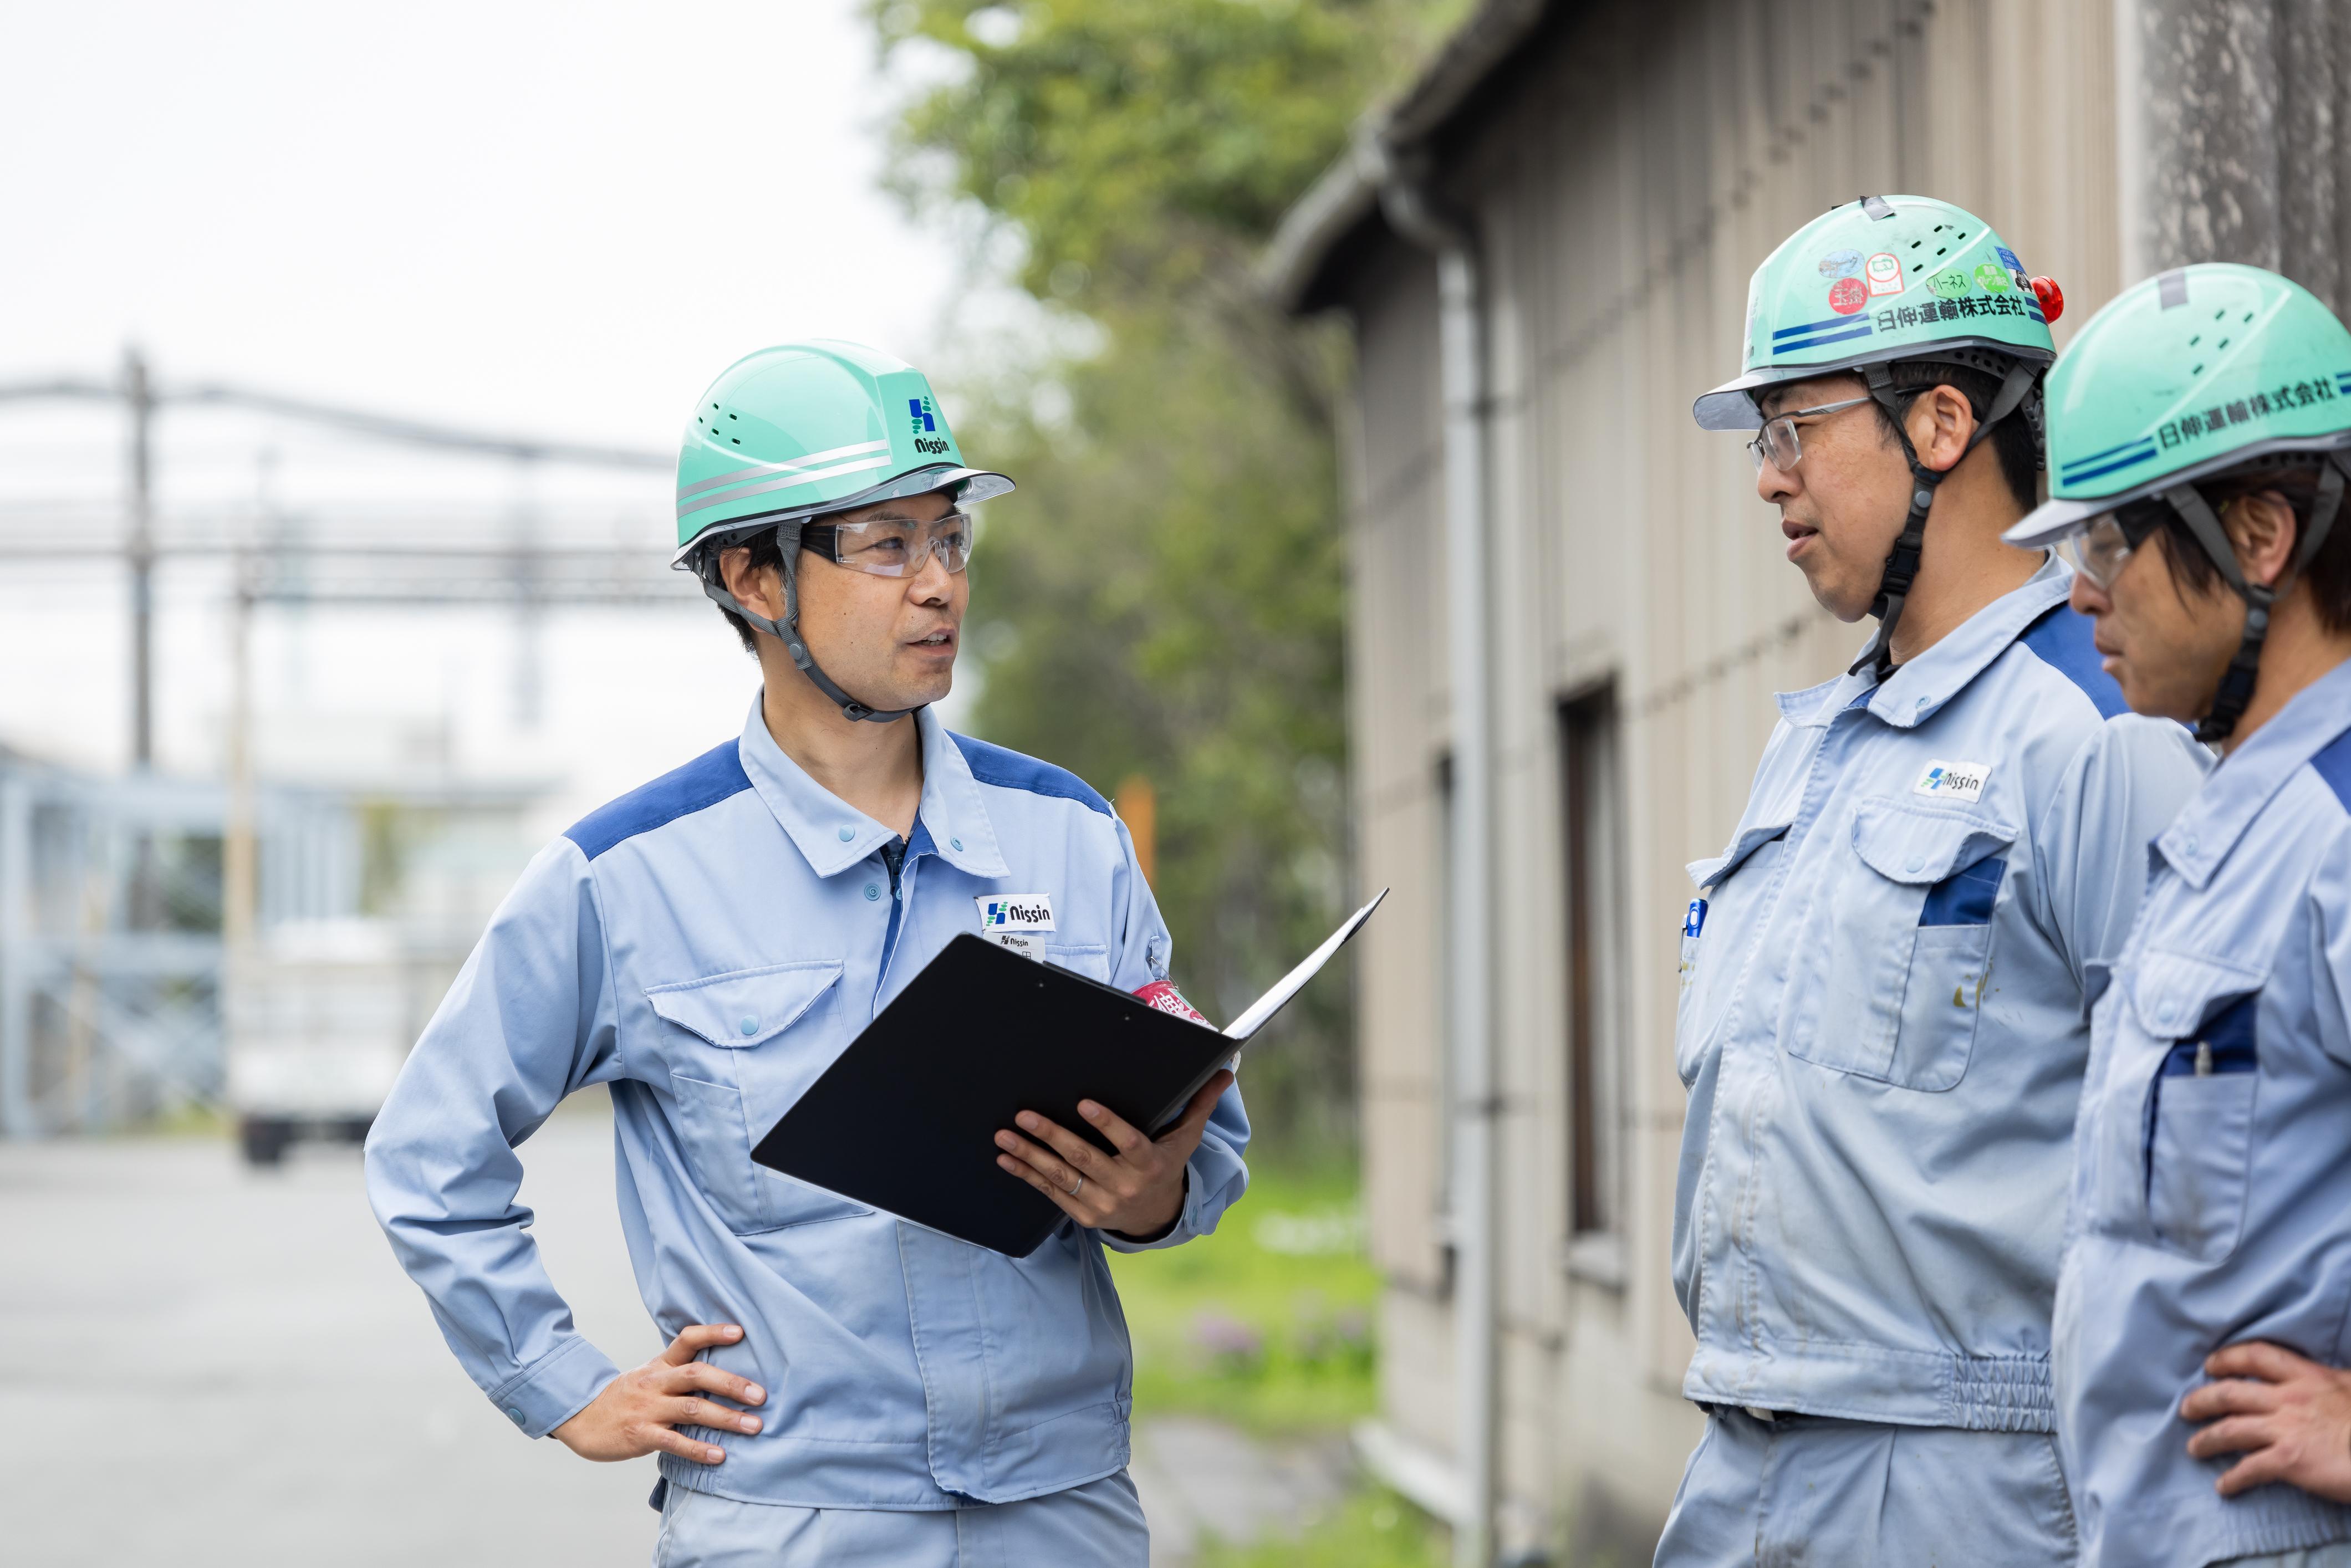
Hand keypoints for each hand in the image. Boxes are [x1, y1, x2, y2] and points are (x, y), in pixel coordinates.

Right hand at [551, 1323, 766, 1466]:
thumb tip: (725, 1372)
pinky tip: (720, 1455)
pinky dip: (698, 1449)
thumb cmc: (627, 1398)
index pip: (687, 1339)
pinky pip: (674, 1442)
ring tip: (754, 1426)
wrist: (582, 1419)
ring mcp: (648, 1409)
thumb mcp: (650, 1375)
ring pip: (692, 1409)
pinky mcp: (640, 1435)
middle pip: (697, 1375)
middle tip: (761, 1395)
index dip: (713, 1332)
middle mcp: (656, 1382)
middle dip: (732, 1384)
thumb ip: (680, 1371)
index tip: (740, 1332)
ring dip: (726, 1418)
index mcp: (660, 1365)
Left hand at [995, 1069, 1233, 1238]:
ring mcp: (1102, 1203)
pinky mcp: (1083, 1215)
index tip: (1084, 1104)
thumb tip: (1226, 1070)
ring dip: (1030, 1155)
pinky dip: (1027, 1176)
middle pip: (1084, 1159)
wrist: (1156, 1215)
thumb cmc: (1167, 1164)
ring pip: (1061, 1177)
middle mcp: (1125, 1186)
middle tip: (1025, 1115)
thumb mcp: (1186, 1137)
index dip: (1107, 1124)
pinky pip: (1051, 1194)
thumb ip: (1200, 1103)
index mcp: (1150, 1164)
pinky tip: (1006, 1160)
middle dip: (1052, 1136)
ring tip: (1005, 1136)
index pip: (1129, 1143)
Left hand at [2181, 1340, 2350, 1499]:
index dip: (2229, 1358)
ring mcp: (2285, 1430)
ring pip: (2230, 1430)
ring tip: (2193, 1448)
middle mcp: (2288, 1399)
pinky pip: (2250, 1469)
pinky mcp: (2289, 1461)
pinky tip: (2224, 1487)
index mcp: (2306, 1377)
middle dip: (2202, 1400)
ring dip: (2207, 1440)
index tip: (2210, 1365)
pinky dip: (2233, 1479)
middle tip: (2186, 1408)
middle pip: (2230, 1394)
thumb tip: (2327, 1378)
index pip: (2256, 1356)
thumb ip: (2330, 1381)